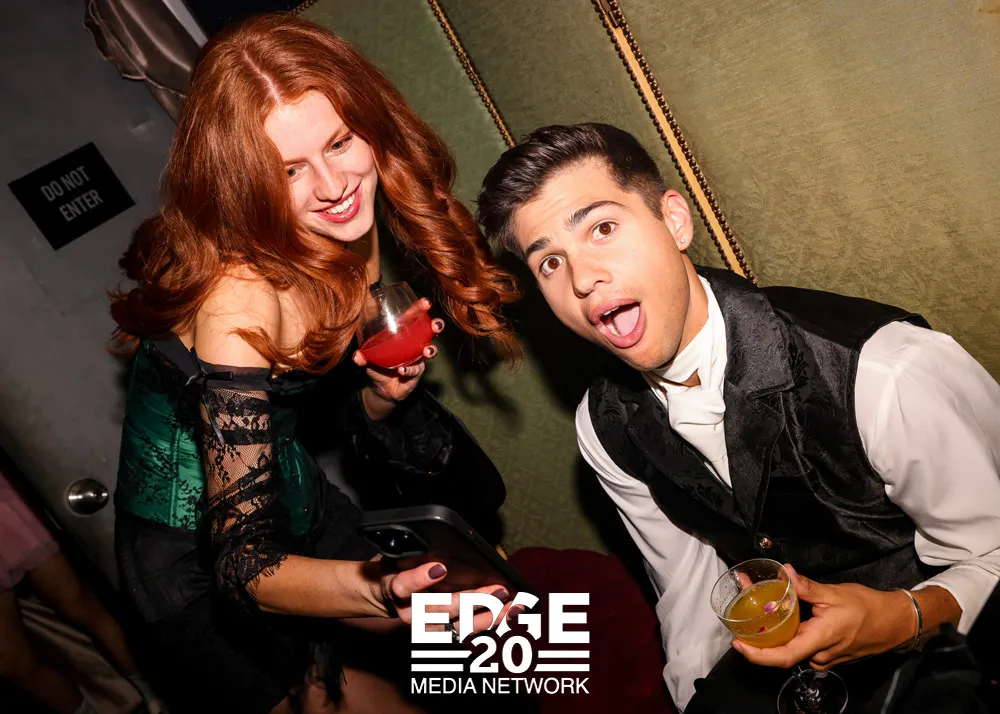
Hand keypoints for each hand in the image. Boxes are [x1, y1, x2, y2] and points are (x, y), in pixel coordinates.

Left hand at [355, 298, 444, 419]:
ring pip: (430, 351)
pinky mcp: (416, 373)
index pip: (413, 318)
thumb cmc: (377, 365)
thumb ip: (362, 356)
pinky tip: (402, 370)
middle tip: (436, 326)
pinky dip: (409, 370)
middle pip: (430, 332)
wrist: (380, 388)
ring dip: (431, 350)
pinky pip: (415, 370)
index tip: (426, 303)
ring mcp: (417, 359)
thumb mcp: (367, 358)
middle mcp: (414, 344)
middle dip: (436, 326)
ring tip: (427, 351)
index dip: (420, 309)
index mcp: (403, 334)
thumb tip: (357, 356)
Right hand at [378, 561, 514, 634]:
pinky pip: (467, 630)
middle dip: (472, 600)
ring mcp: (427, 626)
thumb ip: (413, 554)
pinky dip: (490, 622)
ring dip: (489, 616)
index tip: (439, 568)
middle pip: (442, 609)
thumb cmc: (396, 570)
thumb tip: (439, 543)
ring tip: (512, 606)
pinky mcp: (440, 633)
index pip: (405, 585)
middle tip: (498, 590)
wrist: (384, 596)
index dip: (420, 578)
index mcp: (397, 589)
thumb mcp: (397, 556)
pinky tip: (508, 614)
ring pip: (459, 626)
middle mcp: (411, 613)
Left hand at [732, 564, 915, 669]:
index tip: (738, 644)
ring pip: (792, 648)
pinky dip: (787, 633)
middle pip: (782, 651)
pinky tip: (778, 617)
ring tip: (754, 607)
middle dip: (758, 635)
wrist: (895, 622)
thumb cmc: (868, 608)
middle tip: (740, 612)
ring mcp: (824, 657)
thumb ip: (806, 586)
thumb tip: (785, 572)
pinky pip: (802, 646)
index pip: (783, 656)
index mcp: (820, 640)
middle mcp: (820, 655)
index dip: (758, 654)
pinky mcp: (827, 653)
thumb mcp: (834, 593)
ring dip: (772, 632)